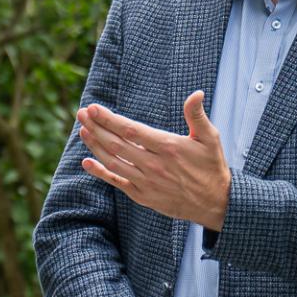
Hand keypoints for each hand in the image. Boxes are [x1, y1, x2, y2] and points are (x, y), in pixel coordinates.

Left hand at [77, 92, 231, 230]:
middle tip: (81, 113)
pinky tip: (86, 162)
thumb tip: (196, 93)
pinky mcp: (142, 196)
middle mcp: (154, 165)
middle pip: (117, 144)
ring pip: (113, 162)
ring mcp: (146, 182)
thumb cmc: (211, 166)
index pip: (131, 130)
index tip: (93, 108)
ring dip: (95, 146)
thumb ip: (197, 116)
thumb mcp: (210, 138)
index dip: (109, 119)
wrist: (215, 203)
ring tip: (82, 130)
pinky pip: (117, 182)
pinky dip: (100, 172)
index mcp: (168, 147)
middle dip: (96, 127)